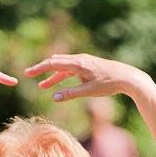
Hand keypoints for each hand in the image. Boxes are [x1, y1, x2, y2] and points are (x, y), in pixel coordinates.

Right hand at [24, 52, 149, 103]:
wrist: (127, 77)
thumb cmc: (109, 84)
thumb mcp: (88, 91)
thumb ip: (70, 94)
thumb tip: (53, 97)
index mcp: (78, 64)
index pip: (53, 63)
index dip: (39, 68)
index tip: (27, 73)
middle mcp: (79, 59)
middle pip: (56, 62)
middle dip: (42, 69)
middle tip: (30, 75)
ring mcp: (84, 61)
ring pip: (63, 65)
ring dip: (52, 75)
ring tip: (43, 86)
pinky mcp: (89, 65)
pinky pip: (71, 68)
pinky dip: (62, 74)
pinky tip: (59, 82)